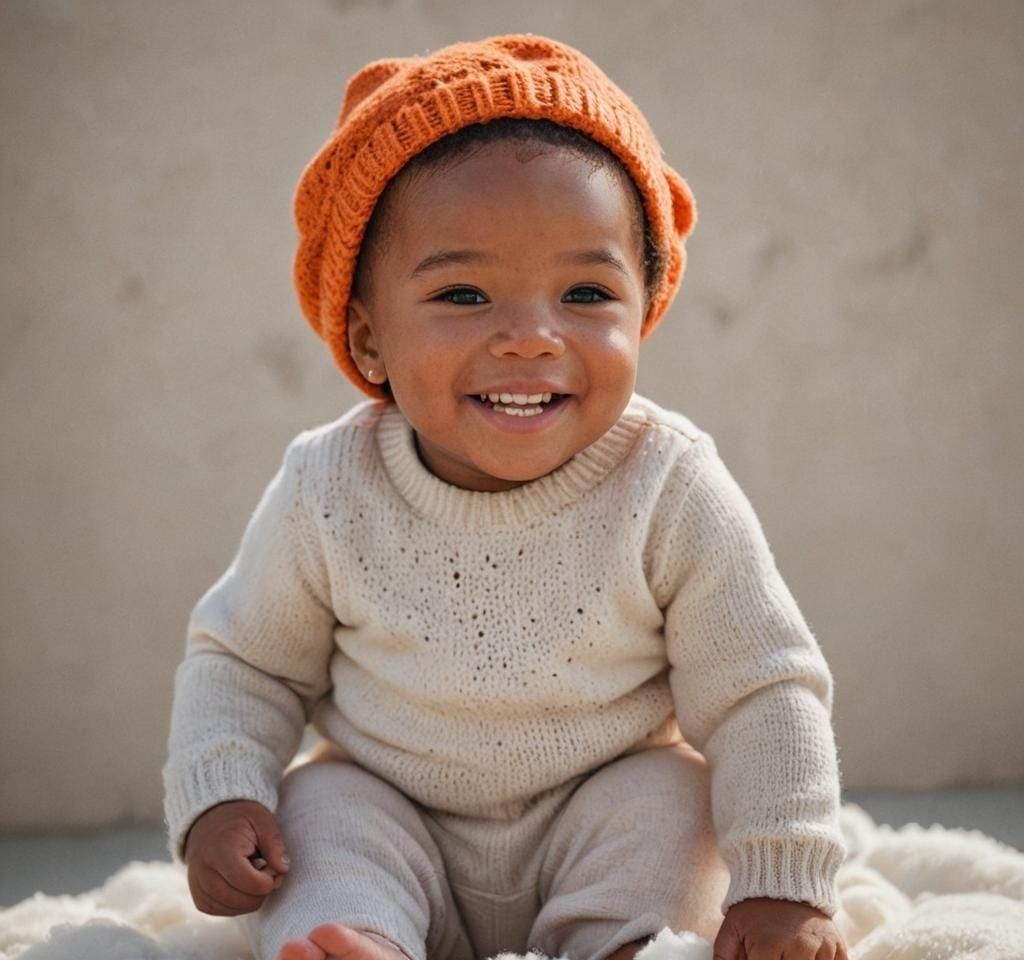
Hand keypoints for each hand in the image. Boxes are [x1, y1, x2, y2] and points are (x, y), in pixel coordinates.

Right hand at [183, 799, 291, 915]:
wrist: (209, 820)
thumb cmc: (240, 819)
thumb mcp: (263, 820)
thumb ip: (275, 844)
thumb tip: (283, 870)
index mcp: (222, 850)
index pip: (252, 883)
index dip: (271, 878)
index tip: (271, 863)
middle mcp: (205, 872)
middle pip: (245, 900)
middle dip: (262, 888)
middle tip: (264, 868)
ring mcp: (199, 888)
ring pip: (236, 909)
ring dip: (251, 896)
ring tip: (251, 872)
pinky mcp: (199, 900)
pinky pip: (225, 912)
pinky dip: (239, 903)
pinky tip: (241, 883)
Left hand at [713, 897, 848, 959]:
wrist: (784, 876)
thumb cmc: (754, 908)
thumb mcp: (732, 929)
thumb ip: (723, 957)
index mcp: (770, 944)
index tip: (758, 958)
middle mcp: (800, 947)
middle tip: (772, 954)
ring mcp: (823, 947)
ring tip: (786, 953)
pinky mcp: (838, 947)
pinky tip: (806, 956)